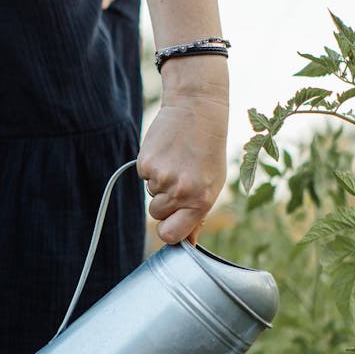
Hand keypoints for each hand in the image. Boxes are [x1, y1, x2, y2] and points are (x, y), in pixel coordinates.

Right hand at [138, 62, 227, 244]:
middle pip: (157, 215)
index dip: (168, 230)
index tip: (170, 222)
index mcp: (200, 202)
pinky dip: (151, 167)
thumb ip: (198, 215)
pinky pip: (143, 176)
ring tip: (176, 161)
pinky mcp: (146, 163)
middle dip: (164, 202)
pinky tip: (166, 152)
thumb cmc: (207, 150)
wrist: (197, 110)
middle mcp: (180, 192)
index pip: (170, 235)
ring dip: (159, 182)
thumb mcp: (212, 184)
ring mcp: (161, 178)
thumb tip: (188, 243)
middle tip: (179, 178)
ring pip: (150, 194)